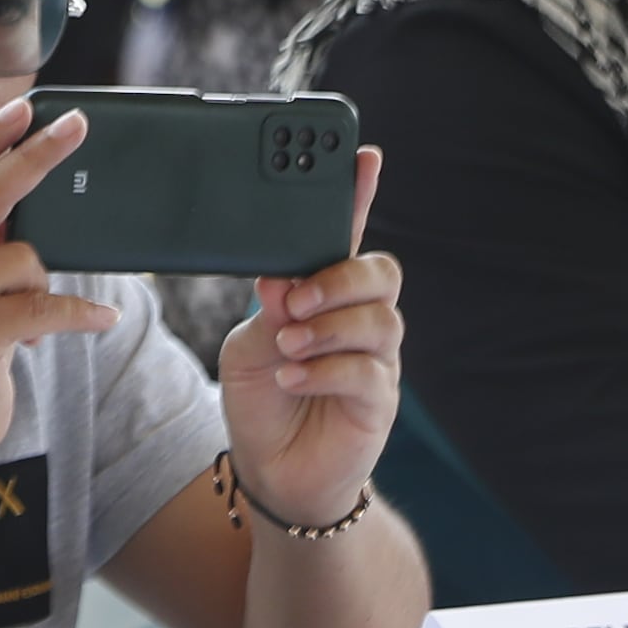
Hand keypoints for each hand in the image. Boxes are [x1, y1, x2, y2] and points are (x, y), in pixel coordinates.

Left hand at [213, 147, 397, 530]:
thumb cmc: (263, 397)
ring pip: (379, 320)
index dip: (359, 196)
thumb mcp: (248, 344)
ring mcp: (375, 360)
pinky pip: (368, 372)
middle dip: (338, 277)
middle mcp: (359, 319)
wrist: (273, 471)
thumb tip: (282, 281)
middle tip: (293, 297)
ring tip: (288, 344)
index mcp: (326, 293)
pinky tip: (293, 375)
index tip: (363, 156)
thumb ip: (267, 309)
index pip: (347, 236)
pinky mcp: (379, 401)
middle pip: (379, 273)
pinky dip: (326, 369)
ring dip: (328, 327)